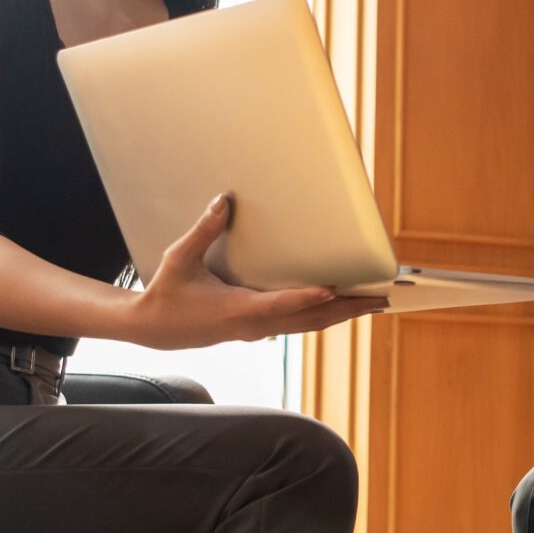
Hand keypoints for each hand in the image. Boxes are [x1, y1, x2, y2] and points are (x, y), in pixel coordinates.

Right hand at [125, 195, 387, 347]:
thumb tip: (225, 201)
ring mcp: (259, 331)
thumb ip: (204, 230)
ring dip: (342, 314)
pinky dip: (324, 316)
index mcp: (237, 309)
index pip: (280, 304)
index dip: (308, 297)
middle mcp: (254, 325)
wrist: (153, 329)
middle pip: (309, 320)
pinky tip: (341, 306)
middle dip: (347, 310)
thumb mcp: (180, 259)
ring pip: (308, 325)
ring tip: (373, 304)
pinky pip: (299, 324)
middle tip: (380, 300)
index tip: (334, 289)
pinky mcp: (259, 330)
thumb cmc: (167, 293)